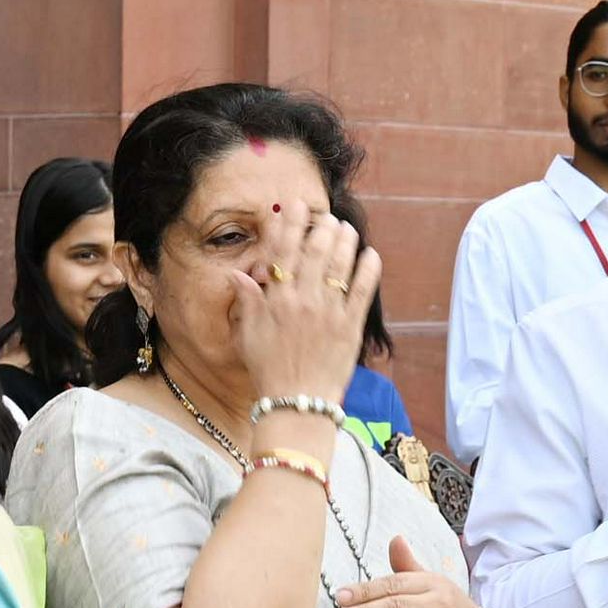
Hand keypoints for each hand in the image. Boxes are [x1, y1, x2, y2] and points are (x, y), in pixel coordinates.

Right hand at [233, 197, 371, 420]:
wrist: (296, 403)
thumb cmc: (269, 370)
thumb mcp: (248, 335)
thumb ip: (247, 301)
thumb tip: (237, 274)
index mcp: (277, 300)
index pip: (283, 252)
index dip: (289, 224)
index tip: (294, 205)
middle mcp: (303, 300)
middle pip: (315, 251)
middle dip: (320, 226)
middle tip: (326, 215)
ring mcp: (329, 312)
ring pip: (340, 265)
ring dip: (345, 241)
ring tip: (347, 228)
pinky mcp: (350, 326)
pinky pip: (363, 291)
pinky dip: (369, 270)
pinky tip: (371, 255)